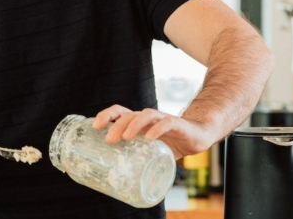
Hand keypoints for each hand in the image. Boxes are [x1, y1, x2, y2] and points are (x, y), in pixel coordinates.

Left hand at [92, 104, 214, 158]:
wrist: (197, 137)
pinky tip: (150, 137)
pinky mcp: (177, 124)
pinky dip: (157, 129)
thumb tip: (117, 180)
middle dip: (116, 125)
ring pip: (145, 115)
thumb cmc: (170, 143)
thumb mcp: (150, 152)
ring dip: (134, 124)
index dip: (106, 115)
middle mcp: (148, 118)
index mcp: (138, 122)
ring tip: (126, 137)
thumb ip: (137, 160)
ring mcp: (162, 119)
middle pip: (129, 115)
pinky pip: (166, 123)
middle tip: (109, 140)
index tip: (95, 126)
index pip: (119, 112)